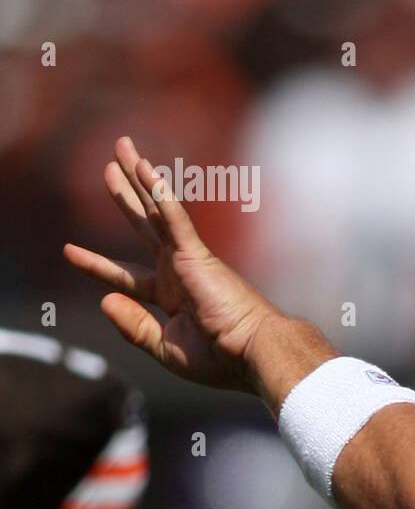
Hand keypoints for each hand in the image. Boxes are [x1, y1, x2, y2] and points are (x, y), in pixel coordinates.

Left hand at [63, 137, 285, 391]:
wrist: (253, 354)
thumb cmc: (220, 358)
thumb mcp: (165, 348)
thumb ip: (133, 326)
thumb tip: (103, 299)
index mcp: (171, 295)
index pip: (126, 275)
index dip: (96, 264)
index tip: (68, 250)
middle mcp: (178, 271)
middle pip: (143, 225)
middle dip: (125, 197)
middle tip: (109, 167)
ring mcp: (187, 260)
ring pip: (156, 212)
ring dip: (139, 180)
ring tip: (122, 150)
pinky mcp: (198, 255)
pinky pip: (175, 220)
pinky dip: (161, 195)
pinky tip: (146, 170)